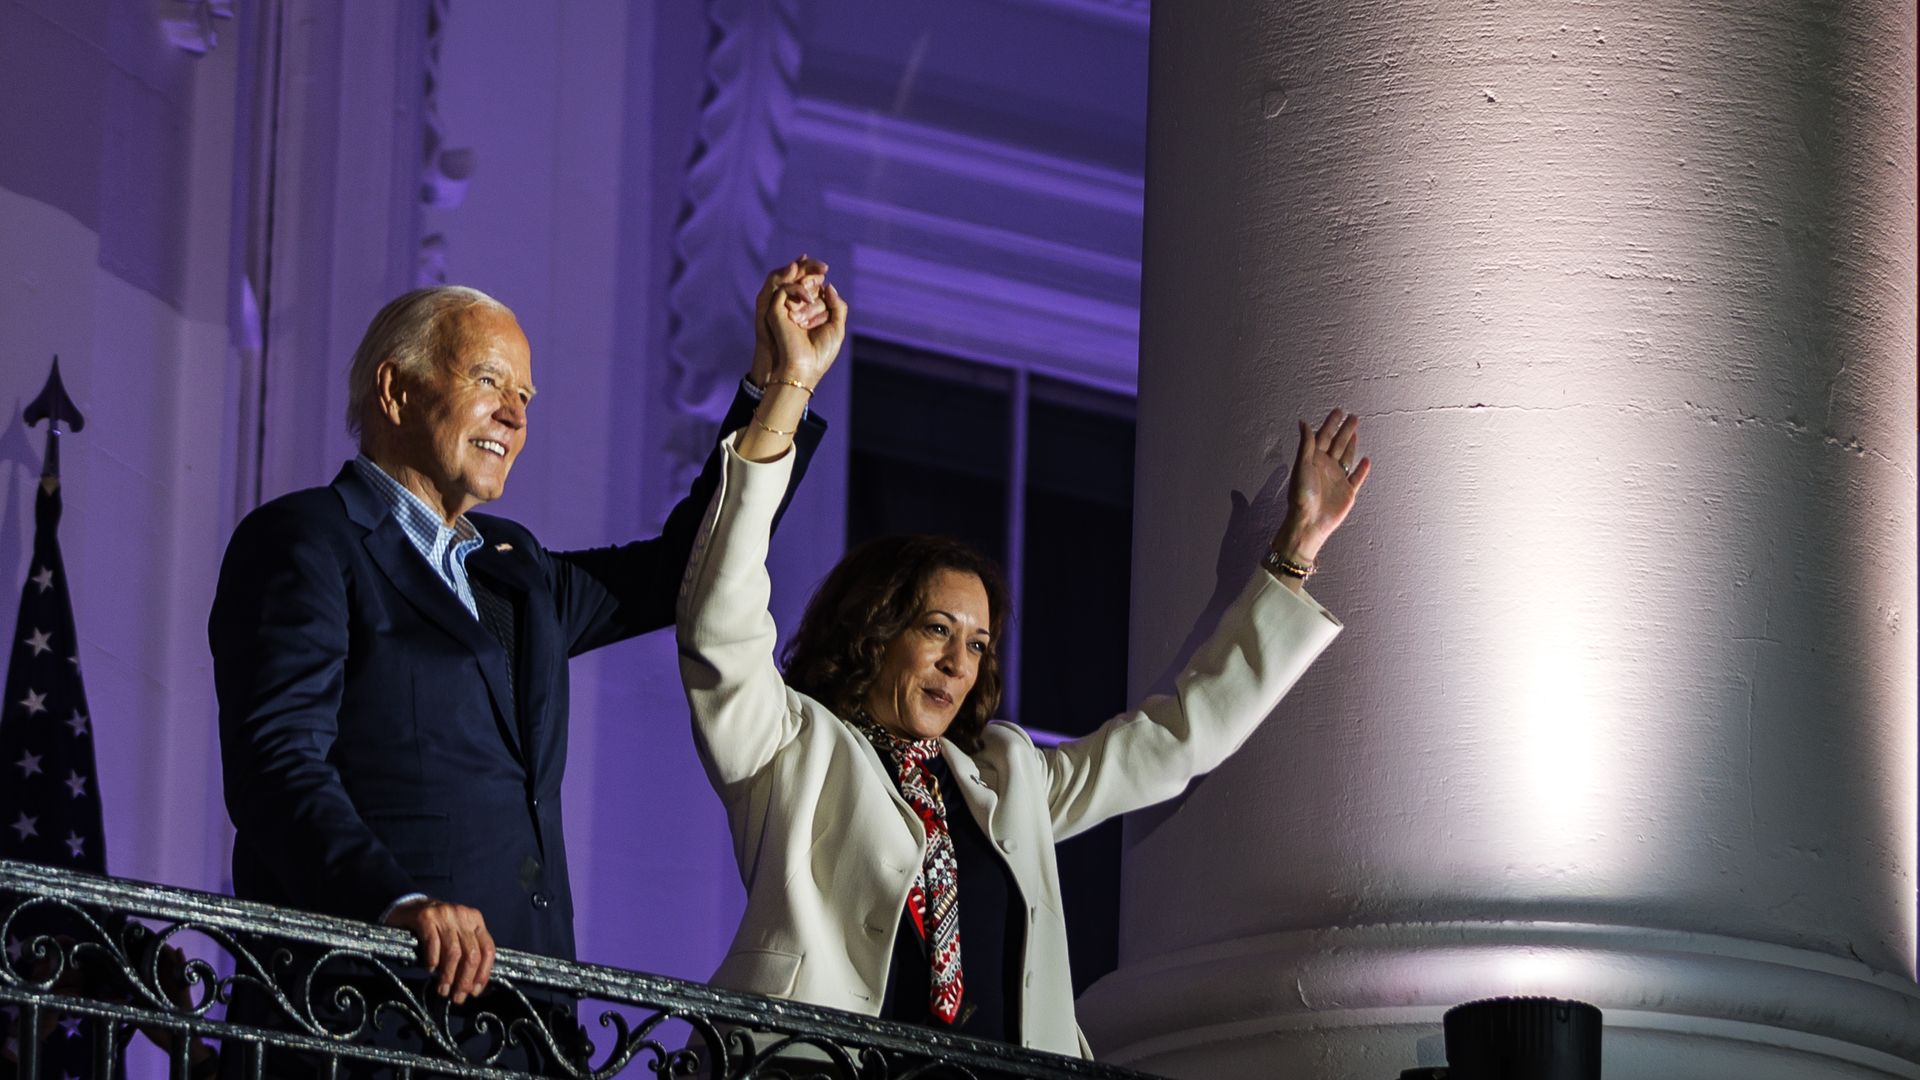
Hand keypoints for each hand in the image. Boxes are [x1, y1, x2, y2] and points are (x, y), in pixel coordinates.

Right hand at [385, 898, 494, 1004]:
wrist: (409, 907)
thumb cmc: (436, 927)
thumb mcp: (457, 935)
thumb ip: (467, 952)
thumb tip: (472, 986)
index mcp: (476, 920)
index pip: (488, 949)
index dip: (483, 973)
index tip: (475, 991)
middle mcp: (463, 916)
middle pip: (471, 954)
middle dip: (465, 980)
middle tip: (457, 996)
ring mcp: (445, 914)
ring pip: (453, 952)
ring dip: (448, 975)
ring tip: (442, 989)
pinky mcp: (426, 917)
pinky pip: (433, 943)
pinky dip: (433, 960)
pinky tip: (430, 970)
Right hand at [749, 256, 829, 388]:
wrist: (804, 368)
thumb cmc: (821, 353)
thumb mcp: (836, 327)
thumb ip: (837, 305)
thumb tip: (829, 285)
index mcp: (810, 315)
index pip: (817, 290)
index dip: (821, 283)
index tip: (829, 285)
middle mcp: (796, 311)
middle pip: (806, 284)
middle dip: (814, 277)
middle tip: (823, 268)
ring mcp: (785, 311)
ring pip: (797, 285)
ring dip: (808, 282)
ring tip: (817, 286)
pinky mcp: (775, 311)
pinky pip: (785, 289)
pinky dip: (798, 289)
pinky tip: (810, 298)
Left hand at [1273, 408, 1371, 564]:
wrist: (1309, 522)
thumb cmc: (1301, 495)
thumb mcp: (1302, 466)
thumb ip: (1306, 444)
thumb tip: (1303, 422)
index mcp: (1314, 460)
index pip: (1324, 436)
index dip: (1331, 423)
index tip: (1338, 411)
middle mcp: (1326, 467)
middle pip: (1338, 443)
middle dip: (1344, 430)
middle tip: (1353, 416)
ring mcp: (1337, 479)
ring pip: (1347, 457)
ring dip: (1351, 444)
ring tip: (1356, 431)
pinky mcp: (1347, 492)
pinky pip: (1356, 477)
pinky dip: (1361, 469)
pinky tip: (1366, 460)